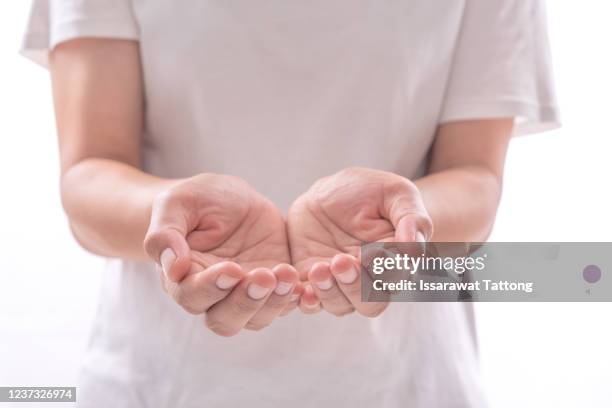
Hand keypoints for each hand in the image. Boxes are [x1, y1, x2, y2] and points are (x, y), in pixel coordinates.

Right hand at [144, 174, 300, 335]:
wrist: (228, 198)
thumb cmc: (195, 201)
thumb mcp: (176, 205)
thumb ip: (165, 235)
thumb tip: (173, 269)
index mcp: (183, 279)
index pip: (193, 297)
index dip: (211, 288)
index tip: (231, 269)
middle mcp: (213, 296)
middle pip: (225, 320)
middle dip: (246, 302)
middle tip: (264, 275)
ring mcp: (245, 295)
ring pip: (257, 318)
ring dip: (274, 301)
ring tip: (287, 274)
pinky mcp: (273, 287)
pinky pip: (285, 304)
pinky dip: (295, 298)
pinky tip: (302, 283)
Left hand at [287, 167, 432, 316]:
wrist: (332, 191)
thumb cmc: (373, 192)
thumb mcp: (397, 194)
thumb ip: (412, 219)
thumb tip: (415, 252)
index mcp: (396, 264)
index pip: (396, 280)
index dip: (385, 272)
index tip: (374, 253)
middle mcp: (370, 281)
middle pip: (369, 304)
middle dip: (355, 286)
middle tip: (342, 260)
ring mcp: (339, 284)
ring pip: (339, 306)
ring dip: (329, 292)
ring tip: (319, 268)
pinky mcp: (311, 280)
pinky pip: (309, 301)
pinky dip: (305, 301)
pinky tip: (302, 290)